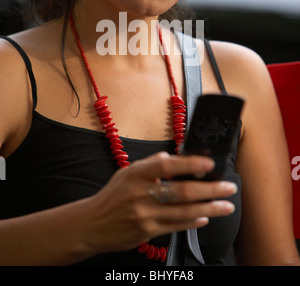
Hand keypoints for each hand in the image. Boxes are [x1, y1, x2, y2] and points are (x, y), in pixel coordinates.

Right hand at [86, 152, 236, 254]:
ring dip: (208, 208)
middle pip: (181, 192)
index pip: (167, 166)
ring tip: (226, 206)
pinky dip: (192, 222)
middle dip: (209, 189)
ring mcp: (144, 215)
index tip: (209, 163)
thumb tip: (172, 157)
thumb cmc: (112, 196)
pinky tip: (205, 218)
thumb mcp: (127, 173)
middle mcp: (140, 194)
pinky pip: (175, 226)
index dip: (190, 164)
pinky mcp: (147, 232)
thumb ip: (150, 164)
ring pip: (183, 212)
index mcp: (135, 174)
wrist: (92, 224)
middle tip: (228, 188)